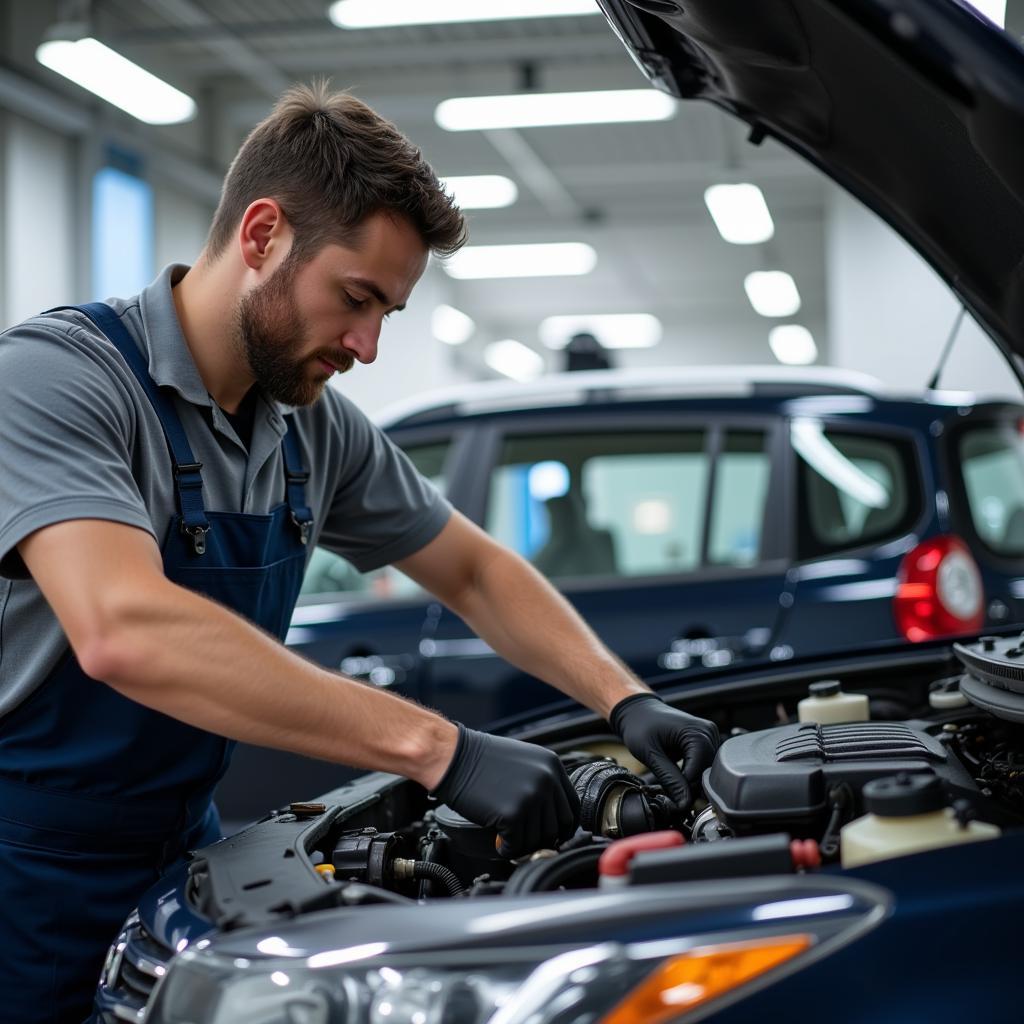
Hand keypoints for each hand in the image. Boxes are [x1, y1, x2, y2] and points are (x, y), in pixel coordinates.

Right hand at [431, 724, 579, 856]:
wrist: (455, 757)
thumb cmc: (483, 759)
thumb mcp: (525, 760)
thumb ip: (543, 782)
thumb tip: (552, 815)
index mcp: (552, 766)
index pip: (573, 806)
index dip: (564, 826)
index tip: (555, 834)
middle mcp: (547, 780)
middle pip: (559, 826)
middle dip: (543, 838)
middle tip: (528, 840)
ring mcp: (531, 797)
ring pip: (539, 839)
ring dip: (523, 844)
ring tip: (509, 838)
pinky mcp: (513, 814)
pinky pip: (518, 845)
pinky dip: (508, 849)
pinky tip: (499, 841)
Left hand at [610, 693, 719, 812]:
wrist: (637, 710)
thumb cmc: (640, 724)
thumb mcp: (650, 753)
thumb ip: (669, 778)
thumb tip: (684, 803)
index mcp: (697, 733)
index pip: (700, 772)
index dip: (685, 790)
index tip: (672, 803)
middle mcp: (708, 733)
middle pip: (706, 772)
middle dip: (688, 788)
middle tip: (670, 798)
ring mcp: (708, 736)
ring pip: (705, 771)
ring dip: (690, 783)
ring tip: (670, 787)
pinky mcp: (704, 741)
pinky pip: (702, 765)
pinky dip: (690, 774)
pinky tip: (676, 778)